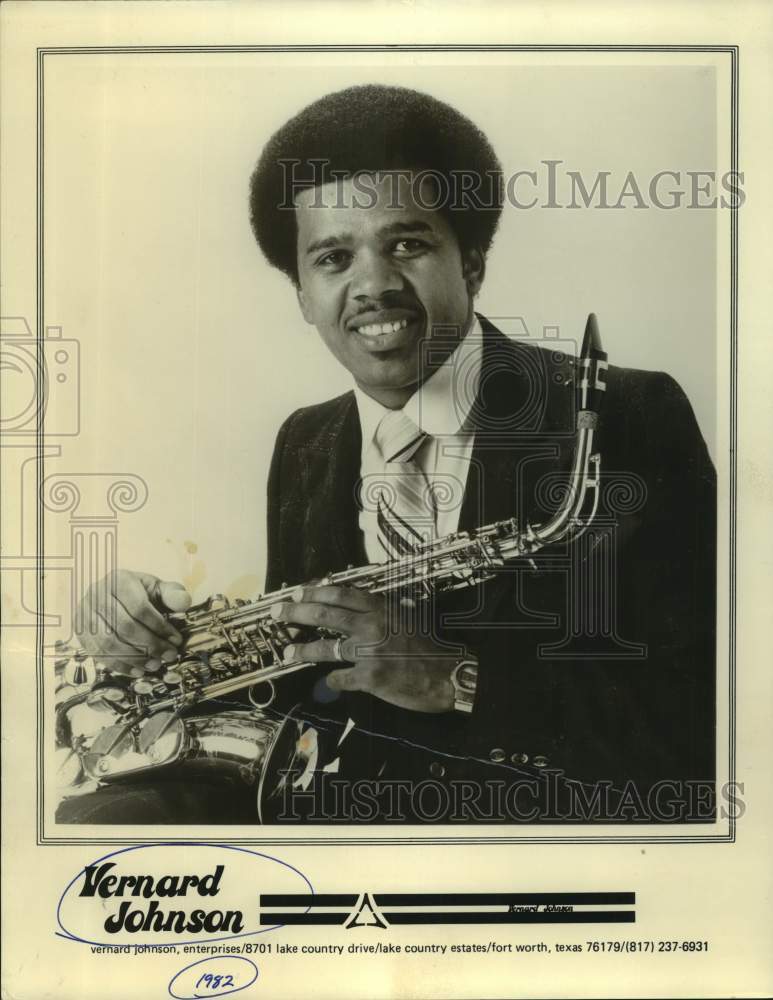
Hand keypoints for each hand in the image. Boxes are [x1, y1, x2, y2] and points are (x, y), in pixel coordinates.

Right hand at [77, 569, 191, 674]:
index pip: (139, 608)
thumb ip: (172, 594)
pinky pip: (98, 654)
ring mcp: (85, 614)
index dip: (159, 627)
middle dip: (150, 645)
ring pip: (109, 642)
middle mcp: (97, 595)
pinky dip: (119, 665)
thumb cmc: (140, 593)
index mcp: (119, 580)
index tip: (176, 640)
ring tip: (154, 665)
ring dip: (135, 658)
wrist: (112, 596)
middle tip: (168, 656)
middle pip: (124, 626)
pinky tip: (137, 670)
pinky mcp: (80, 632)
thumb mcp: (157, 589)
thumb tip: (183, 603)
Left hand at [270, 584, 458, 712]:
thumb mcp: (406, 617)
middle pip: (324, 615)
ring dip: (302, 650)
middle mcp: (370, 626)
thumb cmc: (430, 645)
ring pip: (326, 648)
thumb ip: (381, 611)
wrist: (448, 674)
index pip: (340, 594)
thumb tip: (357, 606)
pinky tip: (328, 682)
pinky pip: (340, 678)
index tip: (296, 592)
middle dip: (296, 612)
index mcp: (380, 608)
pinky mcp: (369, 679)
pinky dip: (332, 680)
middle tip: (277, 613)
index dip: (314, 591)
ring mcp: (368, 653)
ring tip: (287, 652)